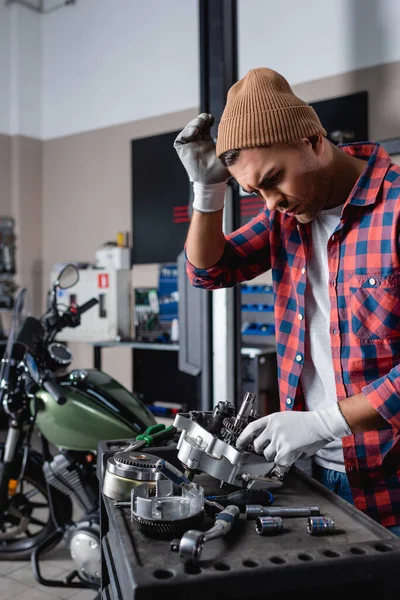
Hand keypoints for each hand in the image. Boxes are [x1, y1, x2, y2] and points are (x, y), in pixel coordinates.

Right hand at [174, 113, 229, 183]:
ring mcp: (189, 147)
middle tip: (207, 118)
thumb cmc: (222, 171)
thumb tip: (239, 129)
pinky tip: (194, 131)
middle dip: (201, 119)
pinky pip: (181, 138)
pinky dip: (186, 132)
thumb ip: (231, 142)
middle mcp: (197, 143)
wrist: (212, 181)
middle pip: (196, 125)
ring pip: (188, 129)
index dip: (207, 119)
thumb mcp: (228, 152)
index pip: (205, 126)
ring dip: (194, 123)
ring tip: (201, 122)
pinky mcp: (182, 151)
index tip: (212, 119)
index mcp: (207, 143)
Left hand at [236, 403, 350, 468]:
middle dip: (262, 450)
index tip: (239, 443)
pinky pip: (279, 461)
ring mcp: (278, 439)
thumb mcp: (286, 419)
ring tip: (287, 449)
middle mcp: (272, 428)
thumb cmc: (307, 422)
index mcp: (272, 419)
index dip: (243, 437)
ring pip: (268, 455)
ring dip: (275, 455)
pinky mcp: (285, 450)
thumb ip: (274, 428)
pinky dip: (285, 460)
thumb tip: (266, 441)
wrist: (320, 424)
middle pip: (257, 445)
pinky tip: (293, 453)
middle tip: (272, 449)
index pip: (251, 428)